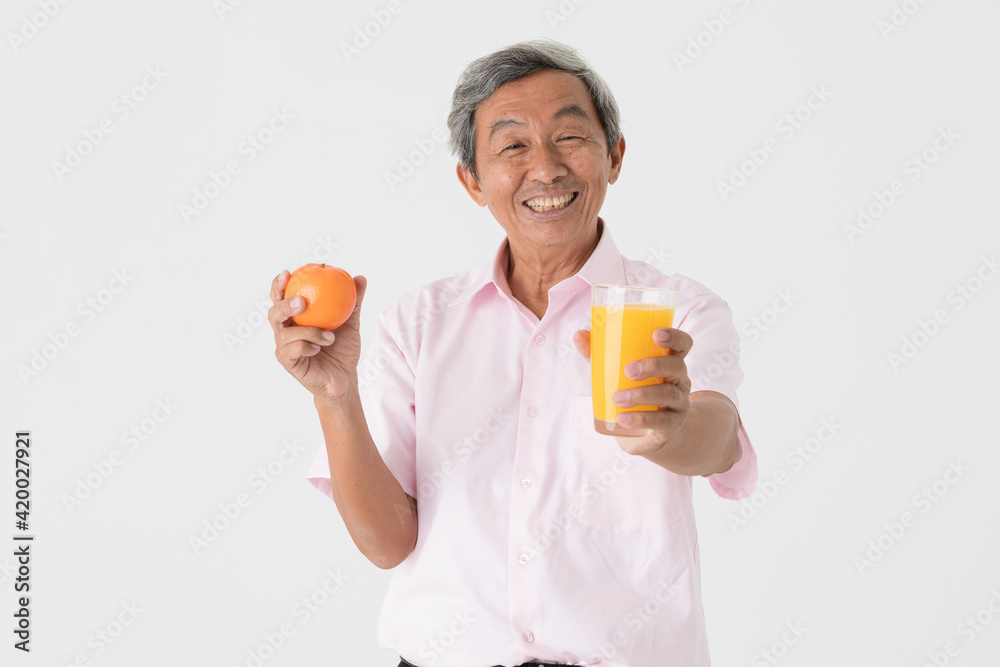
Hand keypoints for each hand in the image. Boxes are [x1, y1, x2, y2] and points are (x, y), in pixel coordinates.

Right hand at [269, 270, 366, 401]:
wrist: (345, 378)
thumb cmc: (343, 349)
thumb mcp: (351, 323)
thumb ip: (353, 302)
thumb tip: (360, 278)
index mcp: (295, 318)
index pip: (280, 298)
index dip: (278, 285)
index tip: (288, 273)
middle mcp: (285, 331)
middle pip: (273, 313)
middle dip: (284, 305)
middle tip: (302, 302)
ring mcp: (284, 348)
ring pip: (285, 333)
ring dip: (309, 332)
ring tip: (330, 336)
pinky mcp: (288, 363)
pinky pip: (292, 350)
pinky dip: (307, 346)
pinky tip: (319, 348)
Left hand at [573, 327, 692, 456]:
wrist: (648, 434)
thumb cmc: (634, 393)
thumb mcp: (617, 373)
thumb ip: (600, 354)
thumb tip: (578, 334)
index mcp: (669, 362)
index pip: (683, 344)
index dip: (674, 336)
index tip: (655, 334)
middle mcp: (679, 380)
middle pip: (676, 366)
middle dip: (653, 366)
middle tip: (628, 371)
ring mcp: (679, 403)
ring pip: (668, 394)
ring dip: (642, 394)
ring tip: (617, 398)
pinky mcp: (672, 424)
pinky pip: (662, 421)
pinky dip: (641, 419)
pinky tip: (623, 419)